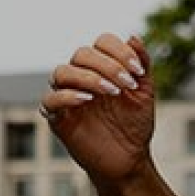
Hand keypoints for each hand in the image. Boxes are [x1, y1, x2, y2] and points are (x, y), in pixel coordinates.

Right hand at [39, 34, 155, 183]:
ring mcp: (68, 97)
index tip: (138, 71)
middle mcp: (82, 78)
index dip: (119, 50)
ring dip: (88, 77)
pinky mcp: (58, 118)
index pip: (102, 42)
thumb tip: (133, 36)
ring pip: (61, 72)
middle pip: (81, 54)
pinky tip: (88, 100)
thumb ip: (142, 64)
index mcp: (103, 68)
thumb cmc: (135, 124)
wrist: (130, 158)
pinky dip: (67, 96)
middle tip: (127, 84)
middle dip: (107, 65)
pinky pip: (49, 100)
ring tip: (111, 92)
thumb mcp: (145, 92)